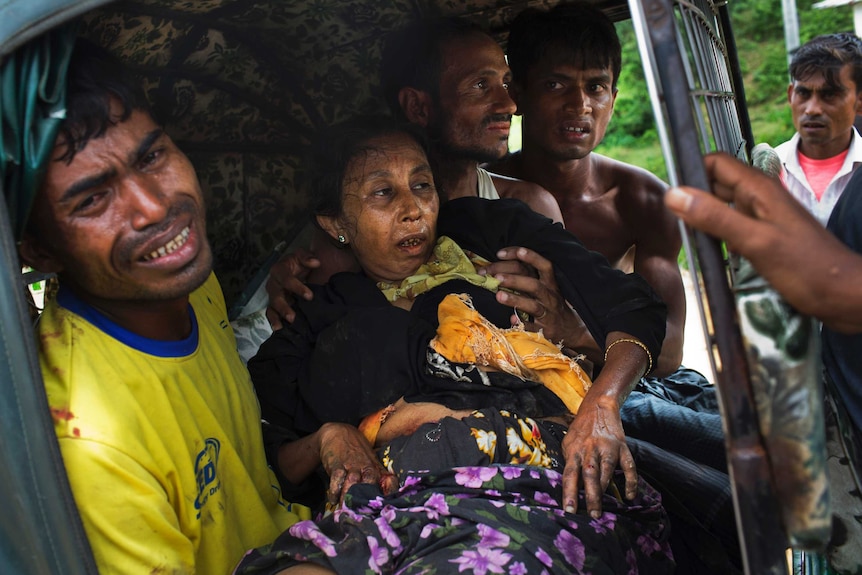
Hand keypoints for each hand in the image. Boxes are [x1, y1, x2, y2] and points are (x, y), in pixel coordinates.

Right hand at [265, 248, 319, 329]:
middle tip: (292, 317)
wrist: (297, 269)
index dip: (297, 287)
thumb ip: (307, 257)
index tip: (310, 296)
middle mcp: (273, 283)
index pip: (286, 279)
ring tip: (282, 327)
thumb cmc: (300, 263)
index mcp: (279, 270)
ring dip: (277, 317)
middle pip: (276, 296)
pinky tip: (279, 329)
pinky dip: (274, 321)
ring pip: (272, 306)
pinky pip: (271, 313)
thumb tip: (315, 262)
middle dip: (283, 307)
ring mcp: (273, 295)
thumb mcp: (303, 256)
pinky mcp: (275, 304)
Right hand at [317, 422, 397, 506]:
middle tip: (362, 514)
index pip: (388, 480)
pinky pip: (336, 479)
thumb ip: (379, 476)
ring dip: (349, 498)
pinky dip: (334, 491)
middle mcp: (366, 466)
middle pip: (369, 484)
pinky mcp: (337, 464)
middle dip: (366, 499)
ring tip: (346, 510)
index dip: (390, 492)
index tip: (388, 507)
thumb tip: (389, 492)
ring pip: (352, 483)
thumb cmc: (356, 450)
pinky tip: (333, 500)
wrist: (337, 432)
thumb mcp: (370, 460)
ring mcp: (351, 464)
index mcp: (376, 467)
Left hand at [488, 247, 597, 354]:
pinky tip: (511, 320)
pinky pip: (533, 328)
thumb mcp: (543, 287)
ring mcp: (548, 314)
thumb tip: (496, 268)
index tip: (500, 253)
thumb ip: (525, 276)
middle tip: (494, 276)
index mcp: (550, 283)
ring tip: (498, 295)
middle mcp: (550, 296)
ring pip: (533, 305)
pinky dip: (522, 324)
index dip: (523, 256)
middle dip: (514, 279)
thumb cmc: (550, 304)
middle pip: (534, 284)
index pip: (540, 264)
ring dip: (515, 300)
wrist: (570, 330)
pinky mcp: (545, 331)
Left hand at [560, 396, 636, 517]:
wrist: (598, 407)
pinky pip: (628, 466)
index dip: (569, 492)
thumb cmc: (581, 429)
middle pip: (590, 474)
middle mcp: (590, 449)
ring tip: (603, 509)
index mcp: (575, 450)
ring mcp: (608, 448)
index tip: (569, 510)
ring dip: (605, 490)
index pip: (570, 474)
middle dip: (591, 496)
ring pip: (607, 471)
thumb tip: (567, 483)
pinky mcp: (622, 447)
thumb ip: (569, 461)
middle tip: (593, 515)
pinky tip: (629, 495)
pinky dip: (630, 481)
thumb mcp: (568, 442)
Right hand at [665, 152, 861, 331]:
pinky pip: (733, 227)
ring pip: (722, 206)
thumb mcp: (754, 241)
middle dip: (693, 197)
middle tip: (674, 223)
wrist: (843, 294)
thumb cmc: (806, 268)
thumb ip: (715, 217)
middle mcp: (760, 197)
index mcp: (759, 189)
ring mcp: (763, 217)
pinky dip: (718, 235)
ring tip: (689, 238)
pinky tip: (712, 252)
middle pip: (715, 183)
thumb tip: (674, 195)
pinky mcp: (765, 236)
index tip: (672, 198)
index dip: (692, 174)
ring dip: (704, 218)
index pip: (715, 162)